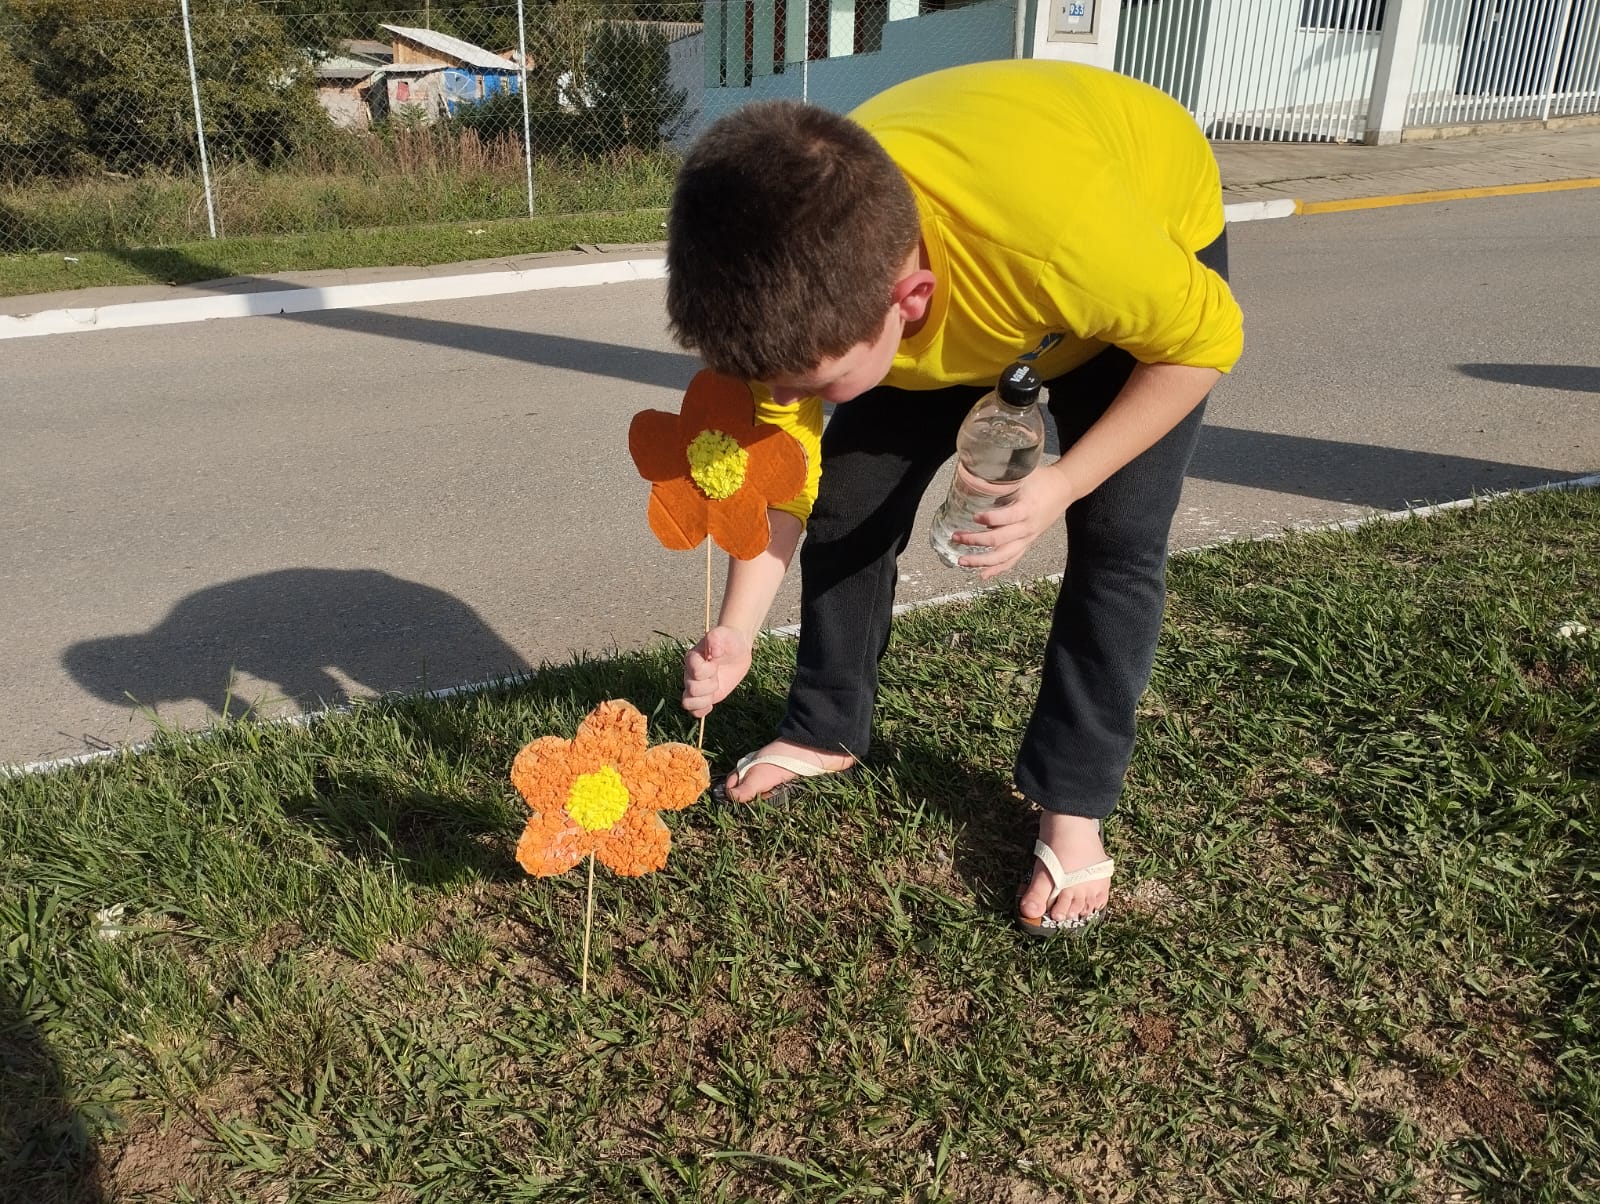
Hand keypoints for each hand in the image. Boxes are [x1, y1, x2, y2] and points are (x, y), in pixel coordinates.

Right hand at [682, 625, 753, 717]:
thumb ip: (716, 637)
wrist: (736, 650)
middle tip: (718, 674)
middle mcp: (689, 673)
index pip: (695, 672)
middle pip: (692, 689)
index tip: (716, 662)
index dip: (708, 670)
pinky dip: (702, 710)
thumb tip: (713, 651)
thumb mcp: (725, 635)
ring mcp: (694, 686)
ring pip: (688, 703)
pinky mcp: (702, 697)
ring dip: (705, 699)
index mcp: (692, 658)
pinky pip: (693, 712)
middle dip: (710, 685)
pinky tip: (712, 702)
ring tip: (715, 688)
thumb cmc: (729, 641)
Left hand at [952, 462, 1075, 580]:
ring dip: (981, 561)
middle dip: (975, 540)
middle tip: (956, 537)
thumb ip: (1003, 479)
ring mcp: (1027, 538)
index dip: (991, 519)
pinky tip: (982, 575)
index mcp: (1027, 508)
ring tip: (962, 561)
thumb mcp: (1024, 474)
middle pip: (1000, 540)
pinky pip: (1011, 560)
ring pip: (1004, 556)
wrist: (1063, 490)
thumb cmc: (1041, 480)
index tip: (975, 516)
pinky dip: (996, 569)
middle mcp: (1027, 527)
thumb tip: (976, 476)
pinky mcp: (1027, 543)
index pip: (1008, 517)